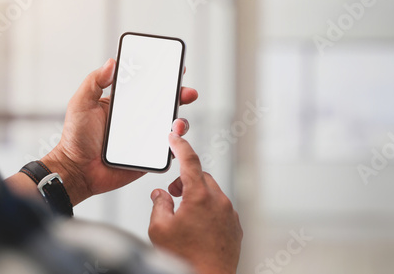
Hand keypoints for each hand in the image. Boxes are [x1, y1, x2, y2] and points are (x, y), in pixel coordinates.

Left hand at [41, 59, 197, 204]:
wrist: (78, 170)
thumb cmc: (76, 138)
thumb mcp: (81, 103)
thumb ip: (95, 81)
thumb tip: (112, 62)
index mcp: (125, 104)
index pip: (148, 87)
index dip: (164, 78)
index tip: (175, 68)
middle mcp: (139, 119)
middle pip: (166, 105)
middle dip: (181, 96)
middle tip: (188, 93)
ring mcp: (146, 138)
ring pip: (171, 127)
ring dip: (180, 122)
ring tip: (177, 123)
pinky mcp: (149, 157)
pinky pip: (168, 150)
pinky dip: (175, 146)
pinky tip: (173, 141)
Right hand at [148, 133, 242, 273]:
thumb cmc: (185, 258)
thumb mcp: (159, 229)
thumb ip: (159, 205)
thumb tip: (160, 194)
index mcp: (200, 196)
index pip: (190, 161)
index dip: (180, 146)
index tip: (174, 137)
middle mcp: (219, 201)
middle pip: (202, 177)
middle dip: (186, 181)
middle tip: (174, 196)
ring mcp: (229, 214)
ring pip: (213, 193)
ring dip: (198, 196)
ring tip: (185, 216)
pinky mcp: (235, 226)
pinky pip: (221, 209)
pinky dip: (209, 210)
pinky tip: (198, 228)